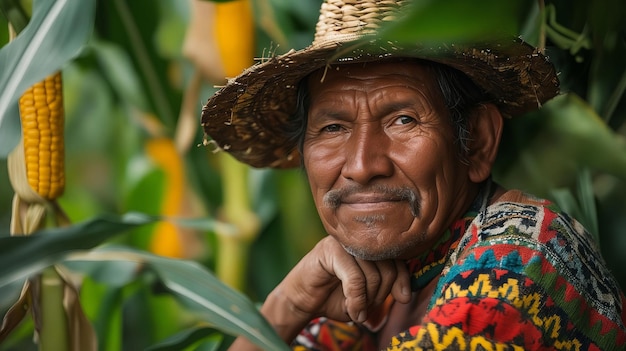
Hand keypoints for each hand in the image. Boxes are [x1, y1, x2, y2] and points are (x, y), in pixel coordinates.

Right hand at [261, 236, 410, 341]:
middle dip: (380, 295)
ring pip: (371, 274)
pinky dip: (356, 299)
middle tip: (366, 308)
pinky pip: (354, 278)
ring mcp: (343, 242)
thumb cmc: (333, 296)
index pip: (397, 258)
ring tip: (356, 310)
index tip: (403, 298)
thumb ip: (385, 290)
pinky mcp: (329, 250)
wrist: (301, 300)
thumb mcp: (366, 296)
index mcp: (369, 245)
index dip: (402, 279)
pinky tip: (352, 311)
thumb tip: (406, 295)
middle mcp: (358, 239)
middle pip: (387, 267)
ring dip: (366, 300)